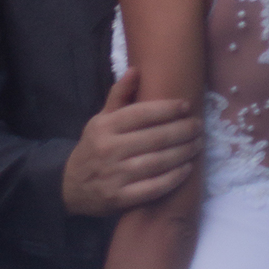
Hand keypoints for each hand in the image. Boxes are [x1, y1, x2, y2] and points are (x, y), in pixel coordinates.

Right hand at [62, 68, 202, 216]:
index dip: (167, 109)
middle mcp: (109, 149)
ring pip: (157, 162)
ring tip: (197, 144)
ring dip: (182, 153)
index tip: (186, 106)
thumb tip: (136, 70)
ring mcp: (114, 175)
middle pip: (155, 138)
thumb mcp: (100, 119)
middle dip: (182, 131)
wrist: (70, 187)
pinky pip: (153, 187)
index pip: (141, 113)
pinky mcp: (120, 198)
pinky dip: (173, 178)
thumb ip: (119, 95)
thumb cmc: (93, 148)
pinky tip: (187, 169)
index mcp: (105, 126)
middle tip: (198, 126)